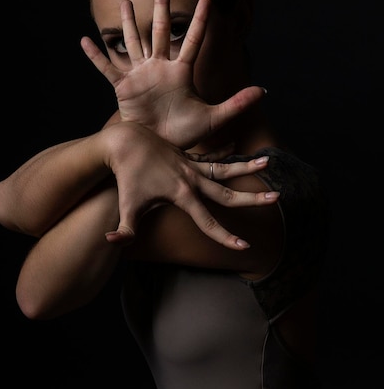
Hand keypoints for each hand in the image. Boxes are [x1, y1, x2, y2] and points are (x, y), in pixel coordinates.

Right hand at [81, 0, 265, 148]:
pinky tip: (84, 40)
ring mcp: (140, 76)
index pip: (194, 41)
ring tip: (126, 3)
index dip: (200, 21)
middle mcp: (160, 68)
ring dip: (129, 24)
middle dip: (162, 9)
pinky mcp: (123, 88)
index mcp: (181, 72)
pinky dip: (96, 56)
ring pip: (134, 43)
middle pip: (162, 32)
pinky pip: (107, 69)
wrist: (159, 149)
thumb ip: (236, 104)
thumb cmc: (184, 134)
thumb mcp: (213, 118)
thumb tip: (264, 90)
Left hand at [102, 122, 278, 248]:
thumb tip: (111, 242)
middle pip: (227, 193)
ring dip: (246, 167)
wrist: (125, 141)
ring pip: (225, 168)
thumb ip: (124, 230)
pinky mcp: (186, 157)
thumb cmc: (125, 176)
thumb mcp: (126, 206)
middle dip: (252, 199)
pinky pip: (211, 157)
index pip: (209, 222)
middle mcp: (192, 179)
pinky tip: (236, 148)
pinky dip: (225, 154)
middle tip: (276, 198)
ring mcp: (191, 165)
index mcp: (182, 194)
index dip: (225, 237)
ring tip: (268, 161)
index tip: (244, 247)